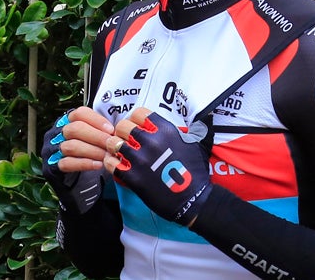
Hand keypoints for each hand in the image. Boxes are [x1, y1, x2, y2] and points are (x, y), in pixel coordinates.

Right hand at [40, 107, 114, 213]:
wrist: (77, 184)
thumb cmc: (89, 156)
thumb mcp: (95, 140)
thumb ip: (102, 131)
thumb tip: (120, 127)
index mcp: (67, 121)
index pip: (79, 113)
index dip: (96, 120)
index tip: (111, 130)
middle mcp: (56, 133)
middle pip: (74, 128)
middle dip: (96, 137)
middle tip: (112, 145)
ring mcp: (51, 150)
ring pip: (70, 146)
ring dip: (92, 151)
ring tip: (107, 157)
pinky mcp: (51, 167)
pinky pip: (66, 163)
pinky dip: (84, 163)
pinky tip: (98, 165)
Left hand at [104, 108, 211, 225]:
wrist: (194, 201)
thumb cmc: (195, 172)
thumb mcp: (195, 144)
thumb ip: (189, 129)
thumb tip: (203, 116)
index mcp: (165, 130)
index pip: (139, 113)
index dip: (135, 119)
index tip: (137, 127)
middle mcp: (151, 141)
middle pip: (123, 126)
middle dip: (122, 132)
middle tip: (125, 140)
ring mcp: (141, 159)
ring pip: (114, 143)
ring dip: (114, 147)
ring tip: (118, 152)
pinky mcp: (133, 177)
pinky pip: (111, 163)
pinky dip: (111, 163)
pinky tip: (116, 165)